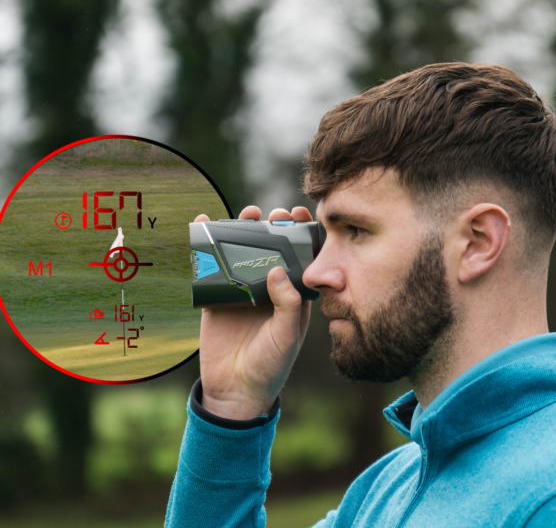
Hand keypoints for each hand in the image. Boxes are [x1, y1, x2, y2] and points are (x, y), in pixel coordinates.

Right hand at [194, 206, 312, 419]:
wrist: (235, 390)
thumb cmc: (270, 365)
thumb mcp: (287, 335)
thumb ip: (288, 304)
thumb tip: (279, 269)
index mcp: (292, 296)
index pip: (300, 258)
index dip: (301, 236)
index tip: (301, 216)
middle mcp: (268, 289)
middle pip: (271, 249)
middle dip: (274, 228)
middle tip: (275, 215)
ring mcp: (241, 291)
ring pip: (242, 253)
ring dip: (243, 231)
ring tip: (248, 214)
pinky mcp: (217, 297)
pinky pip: (211, 268)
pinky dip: (206, 247)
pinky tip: (205, 226)